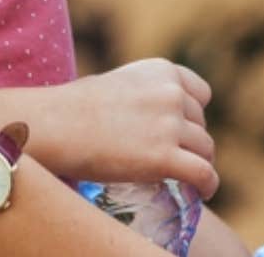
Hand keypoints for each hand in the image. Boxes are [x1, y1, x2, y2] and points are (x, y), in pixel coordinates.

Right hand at [60, 60, 218, 197]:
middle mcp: (172, 94)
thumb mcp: (118, 84)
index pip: (200, 94)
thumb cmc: (74, 108)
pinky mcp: (164, 157)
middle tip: (174, 158)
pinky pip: (203, 173)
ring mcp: (169, 125)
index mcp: (162, 71)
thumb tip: (147, 117)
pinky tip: (203, 192)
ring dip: (199, 163)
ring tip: (188, 179)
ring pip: (205, 149)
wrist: (56, 126)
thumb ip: (142, 94)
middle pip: (201, 124)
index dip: (193, 115)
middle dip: (190, 142)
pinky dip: (208, 185)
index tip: (183, 131)